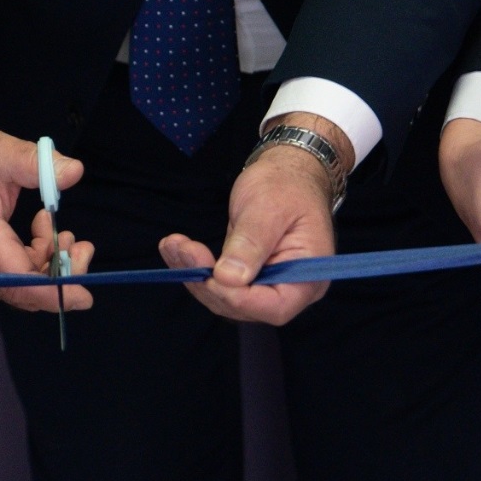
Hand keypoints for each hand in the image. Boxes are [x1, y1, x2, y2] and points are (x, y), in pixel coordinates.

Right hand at [0, 86, 94, 311]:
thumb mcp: (4, 151)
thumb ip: (39, 164)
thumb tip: (74, 172)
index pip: (20, 281)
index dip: (54, 293)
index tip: (84, 297)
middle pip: (23, 291)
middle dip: (59, 276)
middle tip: (82, 246)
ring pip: (19, 286)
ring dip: (49, 266)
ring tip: (66, 234)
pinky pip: (10, 275)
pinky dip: (34, 260)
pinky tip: (43, 231)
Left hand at [160, 140, 334, 324]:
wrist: (286, 174)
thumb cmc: (286, 187)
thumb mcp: (268, 209)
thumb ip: (251, 244)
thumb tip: (229, 278)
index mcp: (308, 277)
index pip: (275, 307)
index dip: (239, 298)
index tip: (211, 275)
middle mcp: (289, 289)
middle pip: (244, 307)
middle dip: (208, 283)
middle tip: (182, 249)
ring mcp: (266, 285)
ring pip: (224, 298)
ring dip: (194, 275)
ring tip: (172, 245)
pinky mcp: (245, 277)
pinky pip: (218, 283)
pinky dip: (194, 268)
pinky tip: (174, 248)